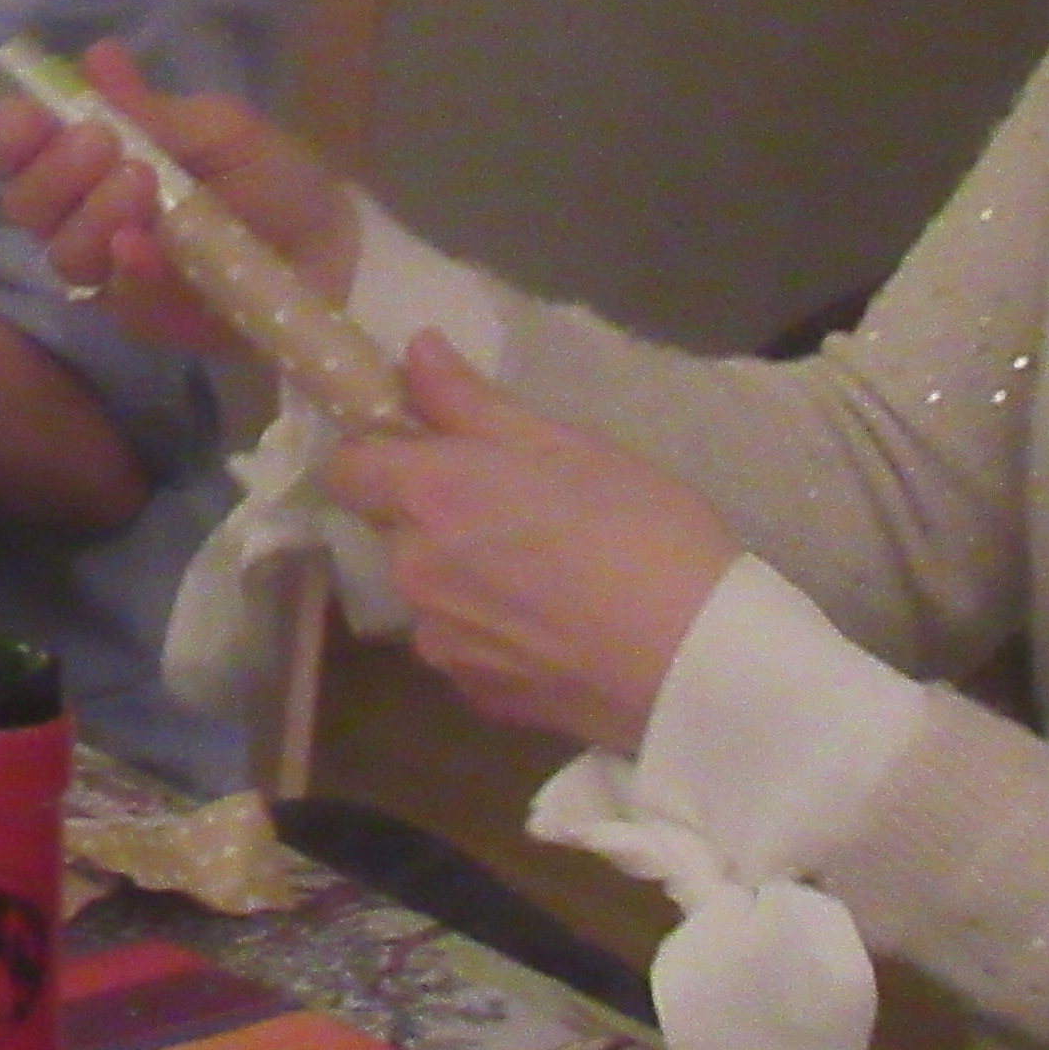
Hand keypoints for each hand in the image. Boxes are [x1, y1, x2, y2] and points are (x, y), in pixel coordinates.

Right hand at [0, 36, 356, 355]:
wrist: (328, 245)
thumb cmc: (267, 175)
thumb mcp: (217, 128)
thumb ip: (152, 111)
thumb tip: (97, 57)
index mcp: (89, 158)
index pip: (15, 148)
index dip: (8, 135)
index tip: (30, 120)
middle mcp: (83, 214)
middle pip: (25, 203)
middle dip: (55, 172)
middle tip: (104, 145)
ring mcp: (109, 271)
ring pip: (63, 252)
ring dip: (93, 216)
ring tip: (145, 187)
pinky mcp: (141, 317)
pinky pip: (117, 297)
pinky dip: (128, 269)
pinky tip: (144, 248)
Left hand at [334, 334, 734, 757]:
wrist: (700, 665)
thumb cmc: (645, 532)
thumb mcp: (569, 445)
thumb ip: (473, 402)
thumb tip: (414, 351)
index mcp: (432, 498)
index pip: (349, 469)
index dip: (381, 453)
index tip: (430, 448)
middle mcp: (415, 573)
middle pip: (398, 532)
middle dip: (442, 517)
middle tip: (526, 511)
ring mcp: (442, 645)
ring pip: (433, 594)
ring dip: (469, 579)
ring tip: (555, 577)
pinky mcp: (478, 697)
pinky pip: (467, 649)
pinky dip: (498, 636)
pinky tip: (563, 631)